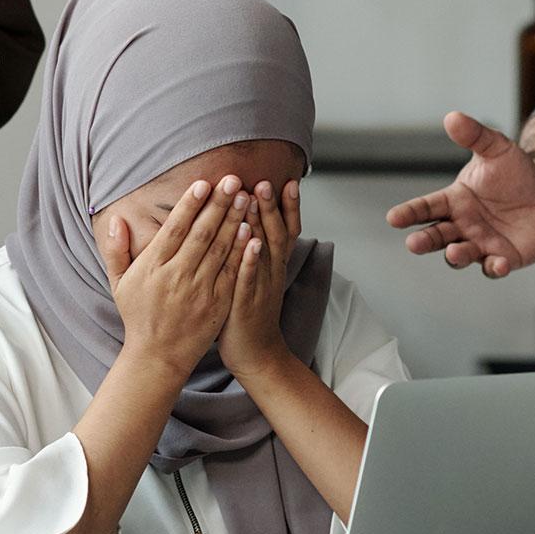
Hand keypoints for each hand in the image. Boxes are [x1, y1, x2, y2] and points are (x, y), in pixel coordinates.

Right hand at [100, 177, 248, 378]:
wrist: (158, 355)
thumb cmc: (138, 315)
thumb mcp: (118, 283)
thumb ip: (115, 250)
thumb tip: (115, 219)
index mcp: (153, 267)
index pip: (174, 229)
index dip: (189, 205)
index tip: (202, 183)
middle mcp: (177, 276)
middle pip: (202, 233)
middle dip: (218, 204)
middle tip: (232, 179)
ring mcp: (200, 290)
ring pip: (220, 249)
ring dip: (234, 221)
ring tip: (245, 197)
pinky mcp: (218, 303)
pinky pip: (232, 272)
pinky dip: (242, 251)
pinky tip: (251, 231)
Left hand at [221, 178, 302, 377]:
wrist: (255, 353)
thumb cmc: (249, 311)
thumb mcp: (257, 275)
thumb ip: (256, 248)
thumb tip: (250, 217)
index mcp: (274, 264)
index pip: (287, 230)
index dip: (289, 207)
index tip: (289, 181)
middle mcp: (272, 271)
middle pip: (277, 233)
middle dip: (273, 206)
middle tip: (267, 180)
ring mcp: (261, 286)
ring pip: (265, 250)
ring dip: (262, 222)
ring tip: (257, 198)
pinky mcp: (245, 302)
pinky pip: (248, 277)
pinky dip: (250, 259)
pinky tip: (249, 241)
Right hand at [385, 112, 534, 276]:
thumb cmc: (516, 175)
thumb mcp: (497, 149)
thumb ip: (475, 136)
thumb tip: (452, 117)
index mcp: (454, 200)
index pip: (426, 208)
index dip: (409, 213)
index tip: (393, 218)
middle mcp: (462, 225)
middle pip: (436, 236)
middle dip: (424, 241)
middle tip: (414, 244)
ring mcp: (481, 244)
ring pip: (460, 254)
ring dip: (455, 256)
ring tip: (454, 253)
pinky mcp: (502, 258)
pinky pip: (493, 267)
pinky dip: (492, 268)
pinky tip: (496, 263)